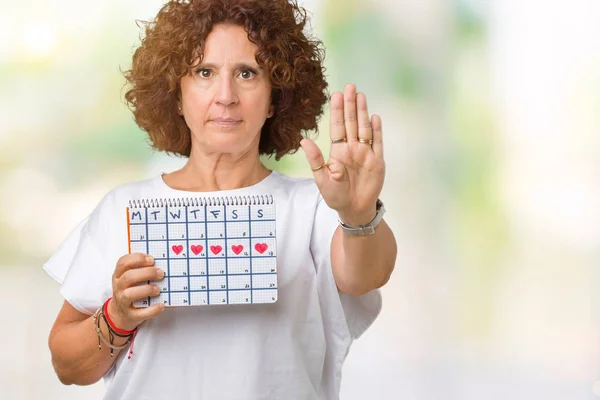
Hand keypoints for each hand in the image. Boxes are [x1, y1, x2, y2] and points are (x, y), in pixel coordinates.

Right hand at [109, 253, 165, 330]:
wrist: (119, 314)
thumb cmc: (129, 290)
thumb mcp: (130, 279)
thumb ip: (141, 270)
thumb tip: (161, 264)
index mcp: (119, 275)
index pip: (123, 262)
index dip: (137, 259)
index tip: (151, 259)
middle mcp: (118, 287)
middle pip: (128, 277)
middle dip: (146, 273)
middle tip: (160, 273)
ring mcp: (123, 302)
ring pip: (129, 294)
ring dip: (146, 290)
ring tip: (158, 289)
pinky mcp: (130, 315)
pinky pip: (140, 314)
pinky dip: (152, 310)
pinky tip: (161, 305)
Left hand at [301, 83, 384, 224]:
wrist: (354, 209)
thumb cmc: (335, 195)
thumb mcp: (321, 178)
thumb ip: (315, 159)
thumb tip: (303, 140)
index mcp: (337, 151)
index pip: (337, 126)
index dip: (337, 111)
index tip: (336, 94)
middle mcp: (352, 148)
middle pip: (351, 122)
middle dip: (350, 105)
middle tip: (350, 86)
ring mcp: (365, 153)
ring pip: (364, 128)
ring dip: (363, 112)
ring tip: (361, 95)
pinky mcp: (377, 161)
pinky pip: (377, 143)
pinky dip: (376, 130)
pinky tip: (375, 117)